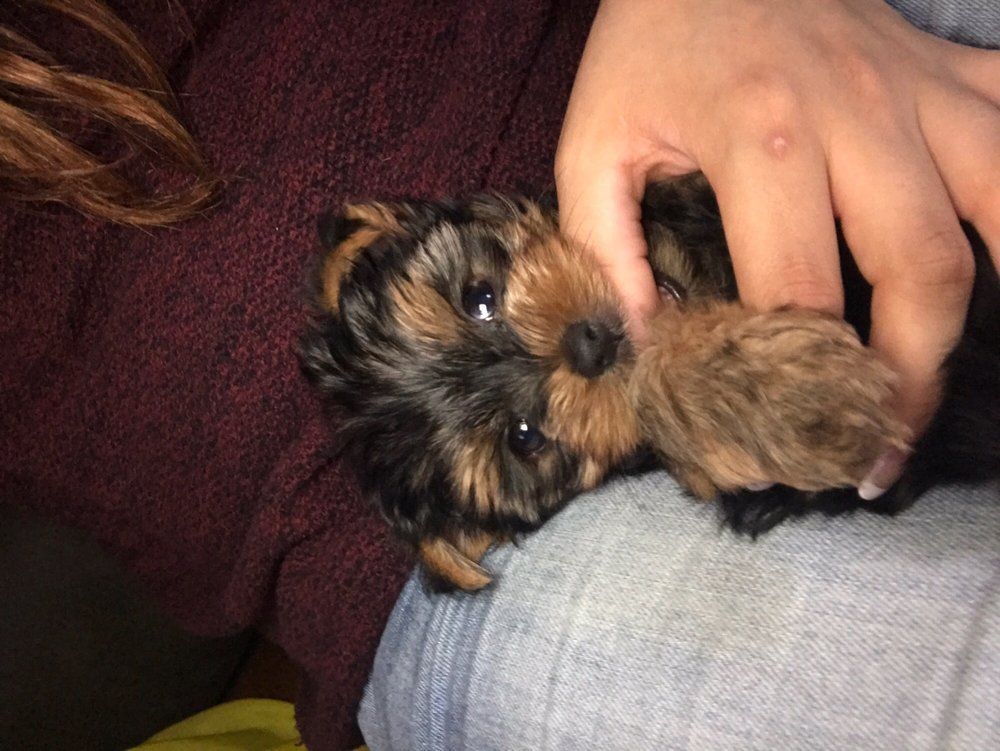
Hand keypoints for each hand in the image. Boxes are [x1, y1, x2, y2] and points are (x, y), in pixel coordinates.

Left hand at [556, 0, 999, 496]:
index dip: (804, 379)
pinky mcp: (952, 69)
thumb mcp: (592, 146)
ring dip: (979, 313)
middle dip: (910, 378)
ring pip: (996, 215)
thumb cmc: (646, 46)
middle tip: (879, 445)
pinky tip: (999, 261)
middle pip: (923, 272)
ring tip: (939, 380)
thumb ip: (606, 250)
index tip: (798, 436)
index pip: (801, 290)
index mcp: (761, 138)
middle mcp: (859, 114)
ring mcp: (919, 89)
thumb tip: (643, 349)